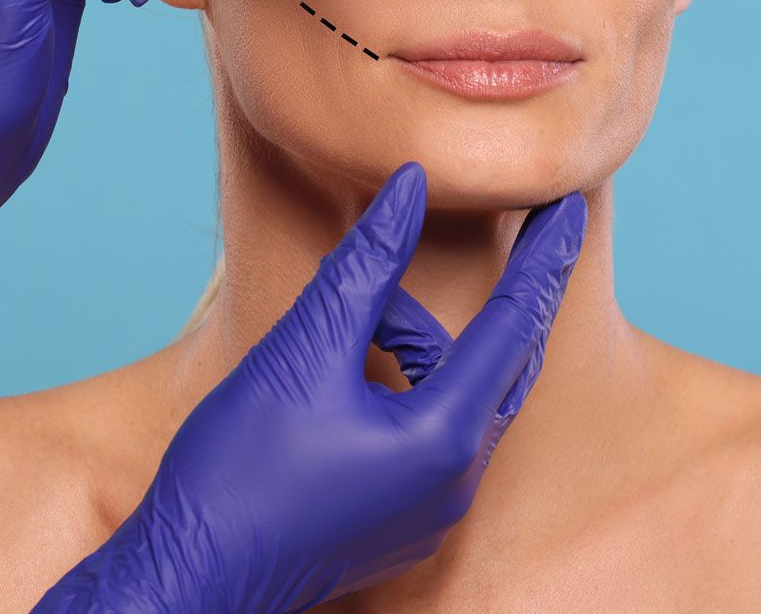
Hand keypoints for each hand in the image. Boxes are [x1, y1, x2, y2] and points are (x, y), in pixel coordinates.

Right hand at [33, 162, 587, 613]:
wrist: (187, 581)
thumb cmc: (238, 471)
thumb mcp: (305, 347)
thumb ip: (367, 263)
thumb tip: (410, 186)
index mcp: (447, 439)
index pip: (516, 324)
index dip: (545, 256)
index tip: (573, 203)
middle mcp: (457, 483)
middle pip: (498, 362)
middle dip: (500, 297)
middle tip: (527, 226)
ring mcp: (432, 512)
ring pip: (452, 395)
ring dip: (411, 346)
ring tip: (334, 335)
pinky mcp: (401, 525)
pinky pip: (427, 433)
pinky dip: (399, 387)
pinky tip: (336, 379)